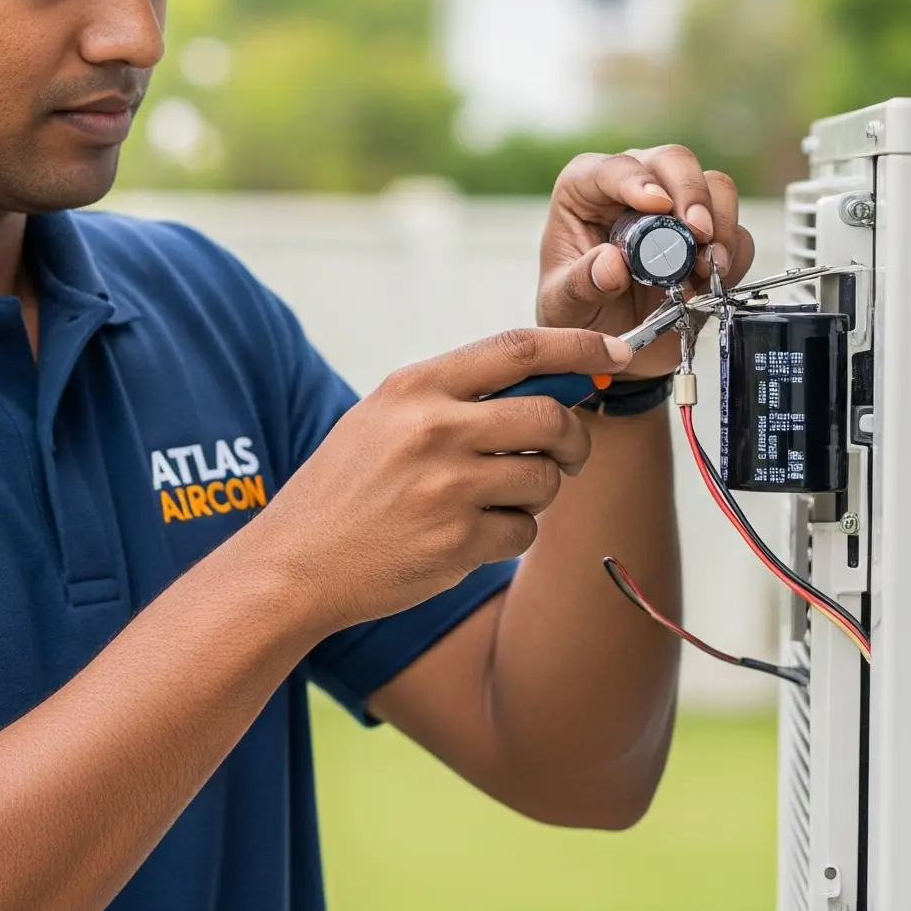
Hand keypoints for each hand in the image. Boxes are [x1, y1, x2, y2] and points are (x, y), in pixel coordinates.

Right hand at [244, 326, 630, 634]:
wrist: (295, 563)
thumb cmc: (345, 488)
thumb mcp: (383, 416)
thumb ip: (455, 395)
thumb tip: (547, 383)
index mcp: (416, 386)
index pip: (519, 348)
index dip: (579, 347)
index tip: (614, 352)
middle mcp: (435, 428)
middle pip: (550, 415)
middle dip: (573, 436)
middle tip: (565, 451)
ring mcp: (448, 486)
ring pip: (546, 477)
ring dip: (537, 491)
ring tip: (492, 498)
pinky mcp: (458, 541)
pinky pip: (525, 530)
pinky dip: (511, 534)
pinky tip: (468, 535)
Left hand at [536, 146, 755, 373]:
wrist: (607, 344)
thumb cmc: (575, 311)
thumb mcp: (562, 304)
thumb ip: (581, 284)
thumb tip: (612, 264)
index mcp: (585, 191)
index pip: (614, 168)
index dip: (638, 180)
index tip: (657, 205)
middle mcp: (634, 188)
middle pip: (674, 161)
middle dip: (691, 193)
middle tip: (697, 233)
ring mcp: (675, 210)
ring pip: (715, 186)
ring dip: (720, 224)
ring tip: (707, 266)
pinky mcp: (706, 239)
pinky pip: (736, 232)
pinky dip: (733, 255)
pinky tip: (712, 282)